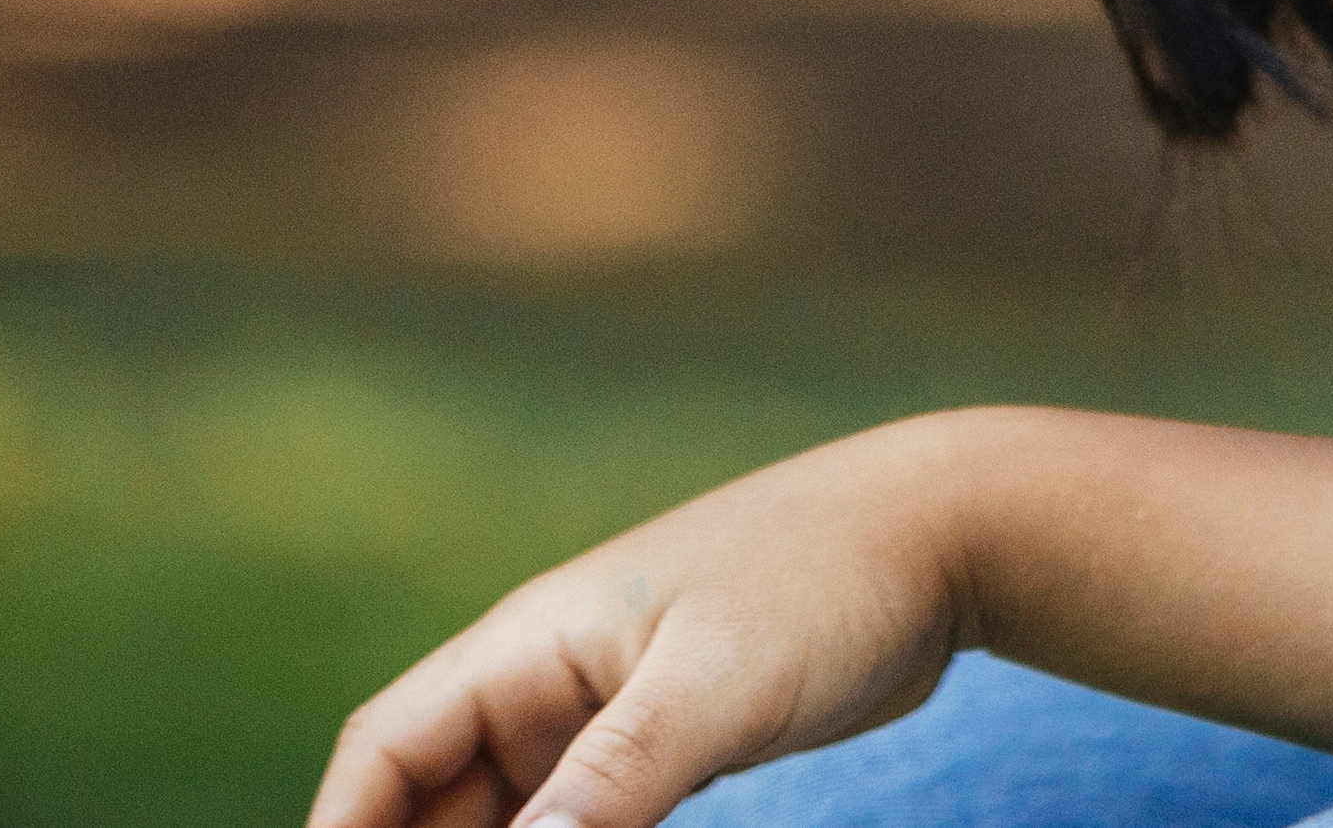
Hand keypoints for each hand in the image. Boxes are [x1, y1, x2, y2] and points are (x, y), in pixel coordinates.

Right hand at [306, 426, 977, 827]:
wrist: (947, 533)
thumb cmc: (826, 580)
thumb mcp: (712, 686)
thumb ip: (614, 781)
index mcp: (530, 642)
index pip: (386, 751)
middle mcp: (551, 675)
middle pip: (433, 798)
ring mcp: (609, 709)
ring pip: (508, 816)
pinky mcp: (669, 741)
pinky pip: (580, 822)